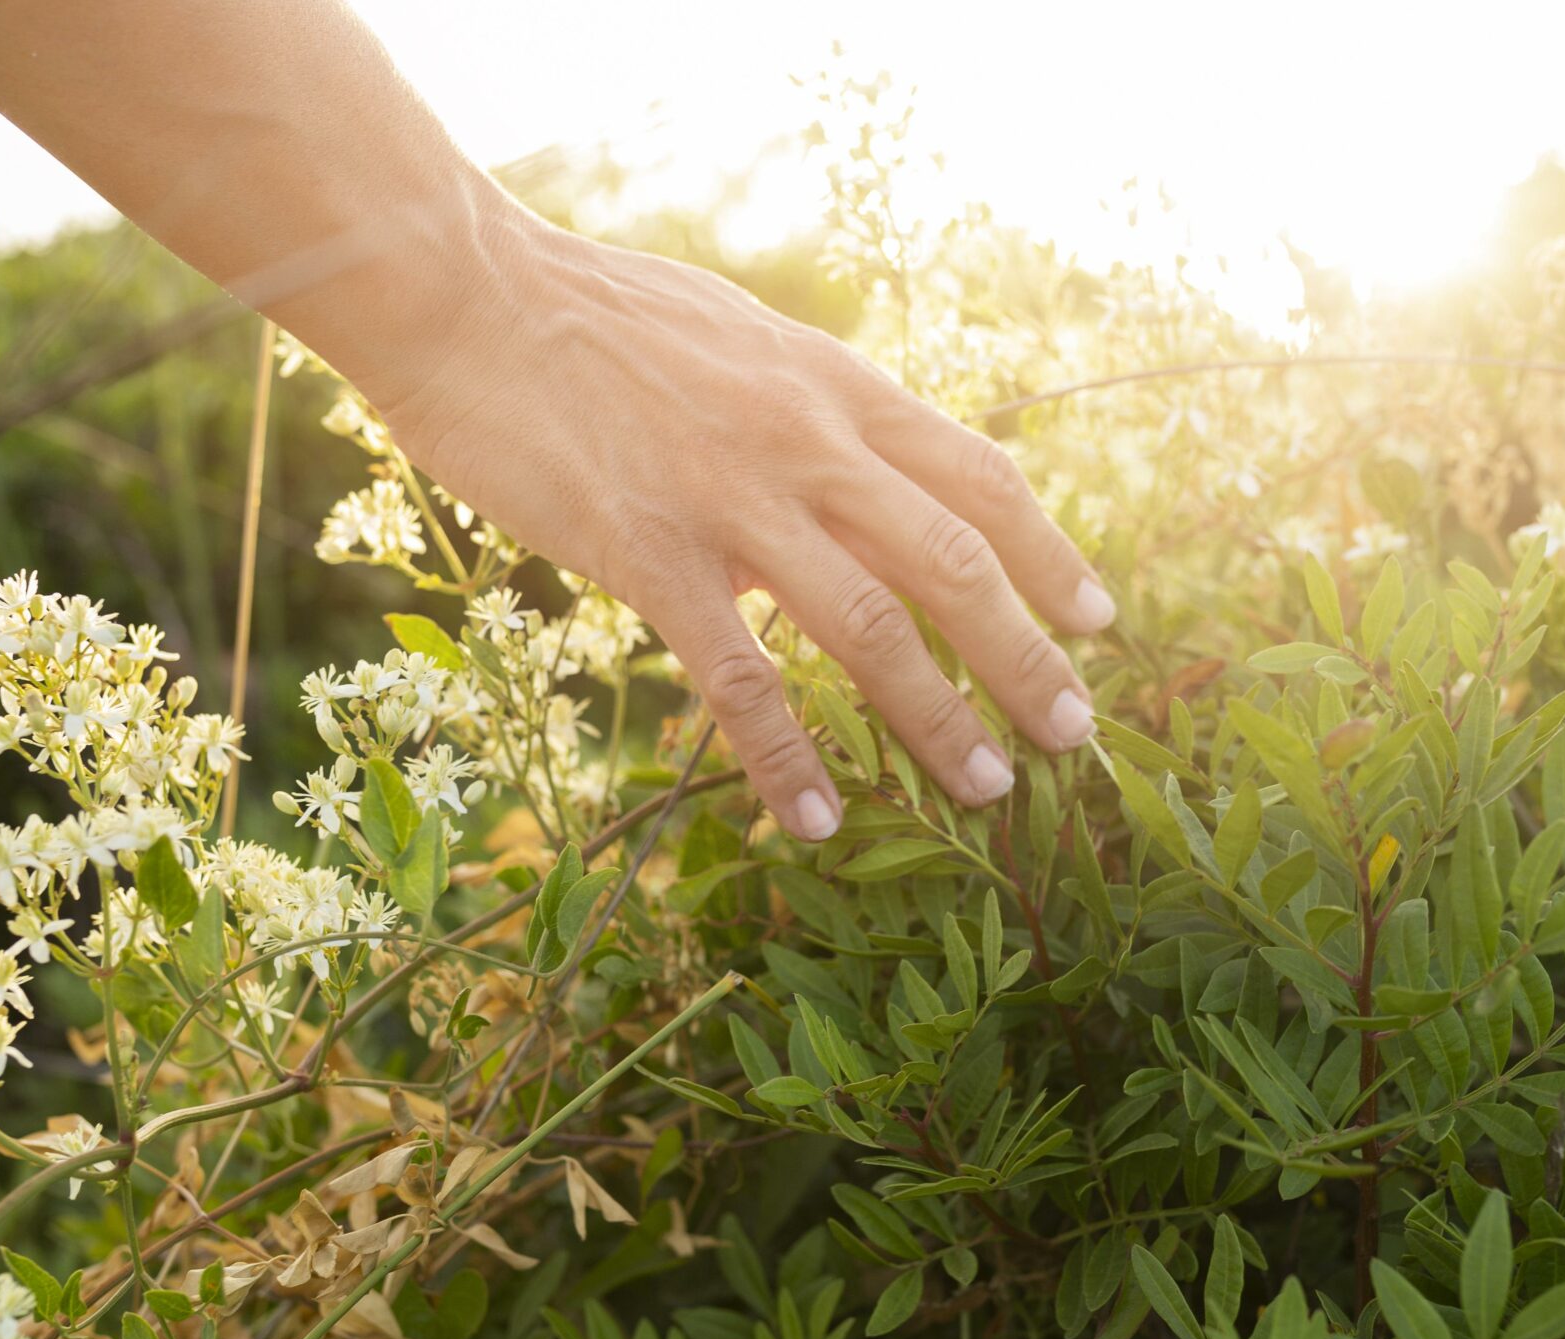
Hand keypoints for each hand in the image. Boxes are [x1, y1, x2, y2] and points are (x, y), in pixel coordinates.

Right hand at [367, 214, 1114, 840]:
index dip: (1047, 554)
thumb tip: (850, 475)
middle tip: (1075, 733)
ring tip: (985, 788)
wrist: (467, 294)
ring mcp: (732, 498)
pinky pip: (739, 678)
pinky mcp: (650, 553)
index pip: (975, 476)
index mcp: (833, 387)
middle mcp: (806, 440)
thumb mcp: (740, 342)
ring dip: (936, 716)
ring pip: (870, 624)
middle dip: (1026, 654)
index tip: (1097, 619)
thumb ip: (806, 412)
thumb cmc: (592, 319)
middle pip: (953, 559)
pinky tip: (815, 819)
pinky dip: (786, 757)